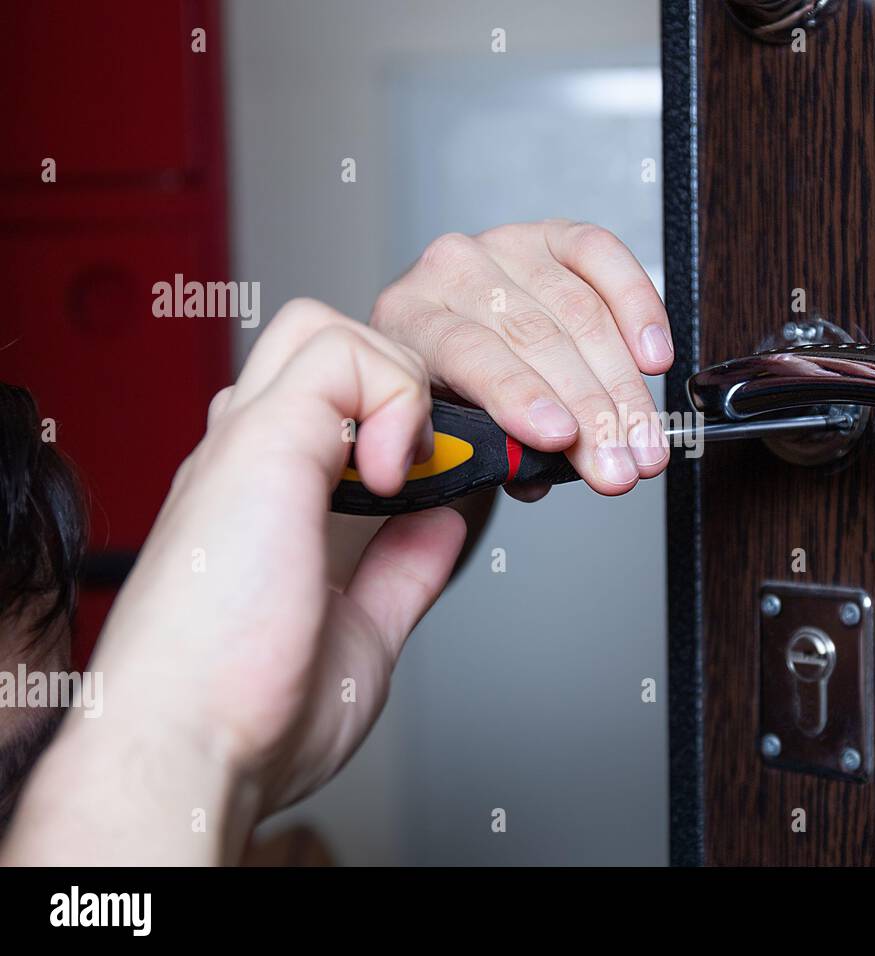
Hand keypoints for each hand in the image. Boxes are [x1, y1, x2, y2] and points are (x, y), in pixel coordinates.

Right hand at [2, 300, 463, 863]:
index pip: (332, 406)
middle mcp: (250, 458)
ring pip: (323, 328)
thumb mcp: (363, 631)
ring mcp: (248, 443)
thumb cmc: (251, 714)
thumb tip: (443, 522)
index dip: (401, 423)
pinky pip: (338, 355)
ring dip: (398, 381)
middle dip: (403, 382)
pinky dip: (393, 397)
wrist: (191, 752)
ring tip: (413, 468)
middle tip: (440, 460)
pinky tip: (394, 476)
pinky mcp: (261, 442)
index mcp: (266, 497)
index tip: (451, 481)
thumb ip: (402, 569)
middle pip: (321, 344)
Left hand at [370, 219, 673, 501]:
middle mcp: (450, 270)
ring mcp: (504, 247)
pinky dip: (637, 306)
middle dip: (590, 410)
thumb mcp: (447, 432)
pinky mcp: (551, 235)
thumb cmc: (446, 396)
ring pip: (579, 310)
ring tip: (645, 439)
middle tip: (621, 463)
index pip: (469, 352)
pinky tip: (654, 357)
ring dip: (624, 385)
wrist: (447, 352)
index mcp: (408, 320)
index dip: (520, 395)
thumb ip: (486, 450)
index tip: (560, 437)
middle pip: (535, 336)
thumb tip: (539, 467)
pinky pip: (602, 256)